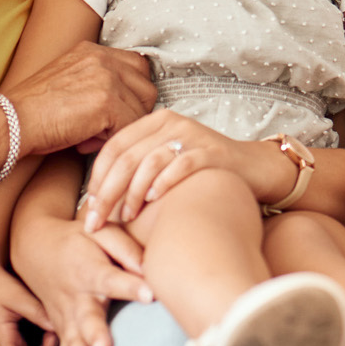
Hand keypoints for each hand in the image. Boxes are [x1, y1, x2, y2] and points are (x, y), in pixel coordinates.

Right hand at [3, 41, 156, 158]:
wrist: (10, 122)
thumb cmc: (33, 112)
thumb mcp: (69, 83)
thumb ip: (98, 84)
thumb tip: (128, 106)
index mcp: (92, 51)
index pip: (136, 68)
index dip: (130, 94)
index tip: (113, 112)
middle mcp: (102, 58)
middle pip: (146, 86)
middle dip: (132, 111)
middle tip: (103, 127)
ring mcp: (106, 77)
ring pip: (141, 109)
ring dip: (122, 127)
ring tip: (91, 136)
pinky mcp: (107, 101)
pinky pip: (131, 126)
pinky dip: (113, 139)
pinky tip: (86, 142)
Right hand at [11, 202, 151, 345]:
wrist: (34, 247)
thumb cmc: (78, 240)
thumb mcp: (101, 232)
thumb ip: (126, 248)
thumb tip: (150, 268)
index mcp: (90, 270)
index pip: (112, 278)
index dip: (131, 286)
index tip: (151, 294)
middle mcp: (77, 296)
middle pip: (87, 317)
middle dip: (95, 335)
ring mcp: (65, 315)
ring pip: (73, 340)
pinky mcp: (60, 328)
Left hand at [82, 109, 286, 229]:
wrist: (255, 168)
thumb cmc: (204, 172)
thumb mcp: (167, 162)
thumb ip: (139, 168)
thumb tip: (98, 197)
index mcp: (155, 122)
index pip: (113, 148)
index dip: (97, 179)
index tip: (89, 208)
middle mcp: (171, 123)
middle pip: (126, 157)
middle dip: (106, 193)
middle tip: (95, 222)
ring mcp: (193, 136)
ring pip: (148, 163)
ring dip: (131, 194)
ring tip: (125, 218)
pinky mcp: (212, 151)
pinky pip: (179, 166)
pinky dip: (162, 184)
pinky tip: (151, 201)